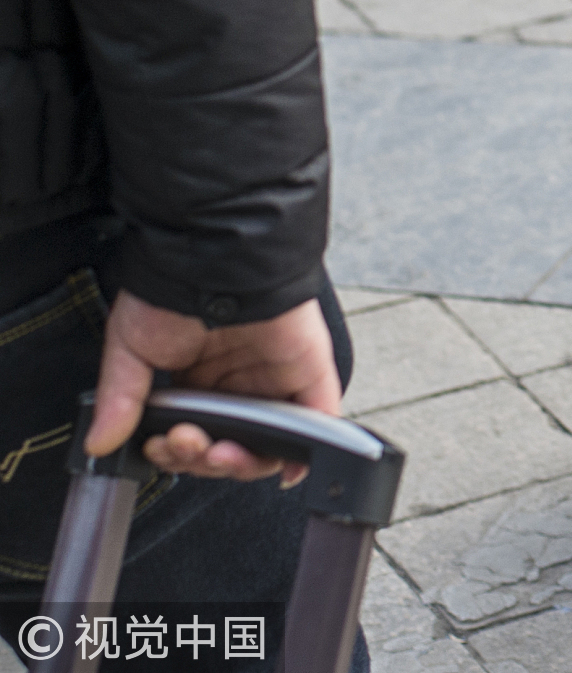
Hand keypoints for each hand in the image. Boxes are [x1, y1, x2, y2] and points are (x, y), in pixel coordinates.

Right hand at [86, 291, 340, 485]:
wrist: (212, 258)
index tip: (159, 447)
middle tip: (183, 445)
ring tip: (213, 452)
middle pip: (226, 447)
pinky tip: (284, 469)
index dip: (177, 454)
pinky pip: (316, 418)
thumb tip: (98, 444)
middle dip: (201, 460)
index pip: (192, 437)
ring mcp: (274, 379)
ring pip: (266, 444)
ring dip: (239, 463)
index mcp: (198, 379)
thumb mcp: (132, 346)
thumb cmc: (173, 288)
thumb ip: (121, 399)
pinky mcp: (308, 371)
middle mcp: (237, 383)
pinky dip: (304, 450)